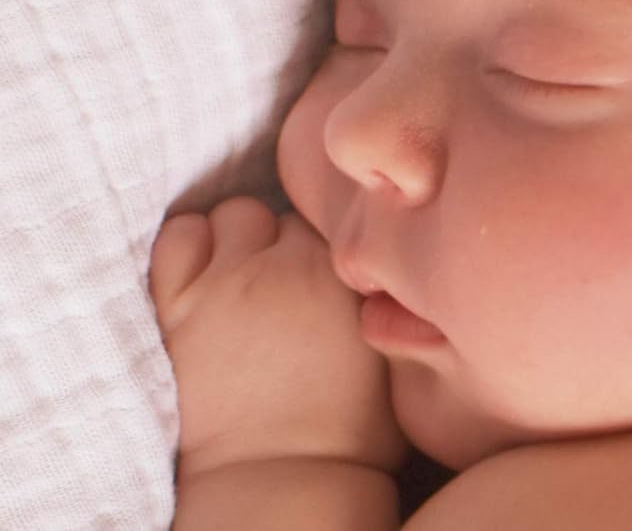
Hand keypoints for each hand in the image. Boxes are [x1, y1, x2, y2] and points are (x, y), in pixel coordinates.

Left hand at [149, 196, 409, 481]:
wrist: (284, 478)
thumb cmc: (351, 428)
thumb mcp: (393, 348)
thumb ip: (384, 294)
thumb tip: (378, 269)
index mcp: (340, 272)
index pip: (332, 220)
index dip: (326, 251)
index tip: (324, 279)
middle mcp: (283, 266)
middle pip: (282, 216)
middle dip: (284, 244)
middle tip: (286, 286)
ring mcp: (226, 284)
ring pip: (234, 214)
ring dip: (239, 239)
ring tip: (242, 278)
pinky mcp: (179, 309)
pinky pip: (177, 239)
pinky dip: (189, 246)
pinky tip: (202, 275)